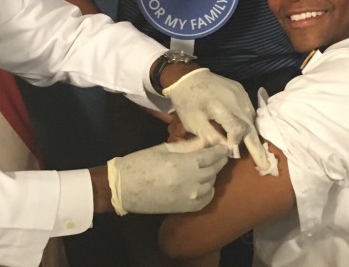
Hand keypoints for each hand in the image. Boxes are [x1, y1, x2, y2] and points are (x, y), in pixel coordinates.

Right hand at [107, 138, 228, 215]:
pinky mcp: (185, 208)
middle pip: (214, 170)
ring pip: (212, 184)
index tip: (224, 145)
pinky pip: (206, 199)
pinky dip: (209, 190)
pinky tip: (205, 184)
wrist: (124, 188)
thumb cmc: (141, 163)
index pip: (211, 156)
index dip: (220, 150)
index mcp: (182, 164)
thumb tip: (206, 140)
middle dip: (219, 160)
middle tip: (221, 154)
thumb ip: (187, 146)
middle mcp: (190, 182)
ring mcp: (189, 197)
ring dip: (213, 174)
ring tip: (209, 166)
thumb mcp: (163, 149)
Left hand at [163, 69, 271, 171]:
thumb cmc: (187, 102)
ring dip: (253, 134)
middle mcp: (235, 99)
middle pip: (250, 125)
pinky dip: (249, 122)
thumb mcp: (193, 123)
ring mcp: (240, 93)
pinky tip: (249, 133)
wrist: (186, 77)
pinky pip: (249, 109)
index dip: (236, 143)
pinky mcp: (240, 89)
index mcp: (221, 107)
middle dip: (257, 147)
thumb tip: (229, 151)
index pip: (238, 129)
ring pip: (251, 118)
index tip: (232, 153)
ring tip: (259, 153)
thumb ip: (212, 138)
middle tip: (266, 165)